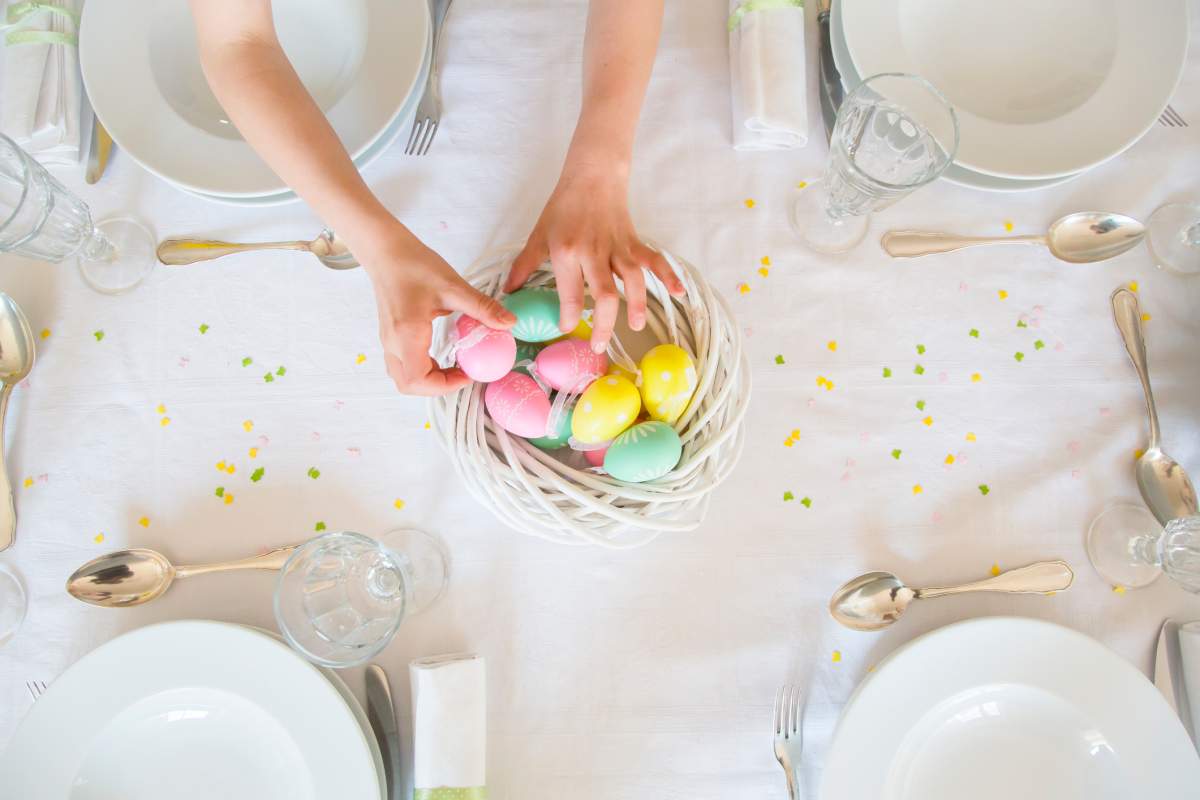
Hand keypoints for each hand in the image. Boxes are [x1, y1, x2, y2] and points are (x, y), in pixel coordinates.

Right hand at [360, 231, 514, 394]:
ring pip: (403, 378)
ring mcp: (388, 340)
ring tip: (454, 365)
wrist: (385, 251)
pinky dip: (422, 369)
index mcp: (407, 333)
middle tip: (462, 374)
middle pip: (408, 385)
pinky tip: (441, 354)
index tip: (468, 373)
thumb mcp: (453, 286)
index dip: (444, 386)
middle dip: (437, 387)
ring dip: (428, 380)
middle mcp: (393, 342)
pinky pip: (402, 365)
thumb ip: (482, 307)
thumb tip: (510, 323)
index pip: (418, 380)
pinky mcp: (390, 336)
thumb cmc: (414, 264)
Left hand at [504, 162, 683, 353]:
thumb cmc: (563, 206)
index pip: (570, 293)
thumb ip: (523, 266)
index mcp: (567, 252)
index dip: (569, 316)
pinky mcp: (634, 242)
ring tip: (635, 327)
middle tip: (600, 345)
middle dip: (603, 323)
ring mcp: (618, 247)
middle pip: (604, 294)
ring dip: (636, 304)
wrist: (591, 175)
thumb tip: (508, 292)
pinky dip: (668, 274)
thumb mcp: (538, 235)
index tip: (567, 328)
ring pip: (631, 280)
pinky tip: (678, 292)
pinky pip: (653, 259)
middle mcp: (593, 252)